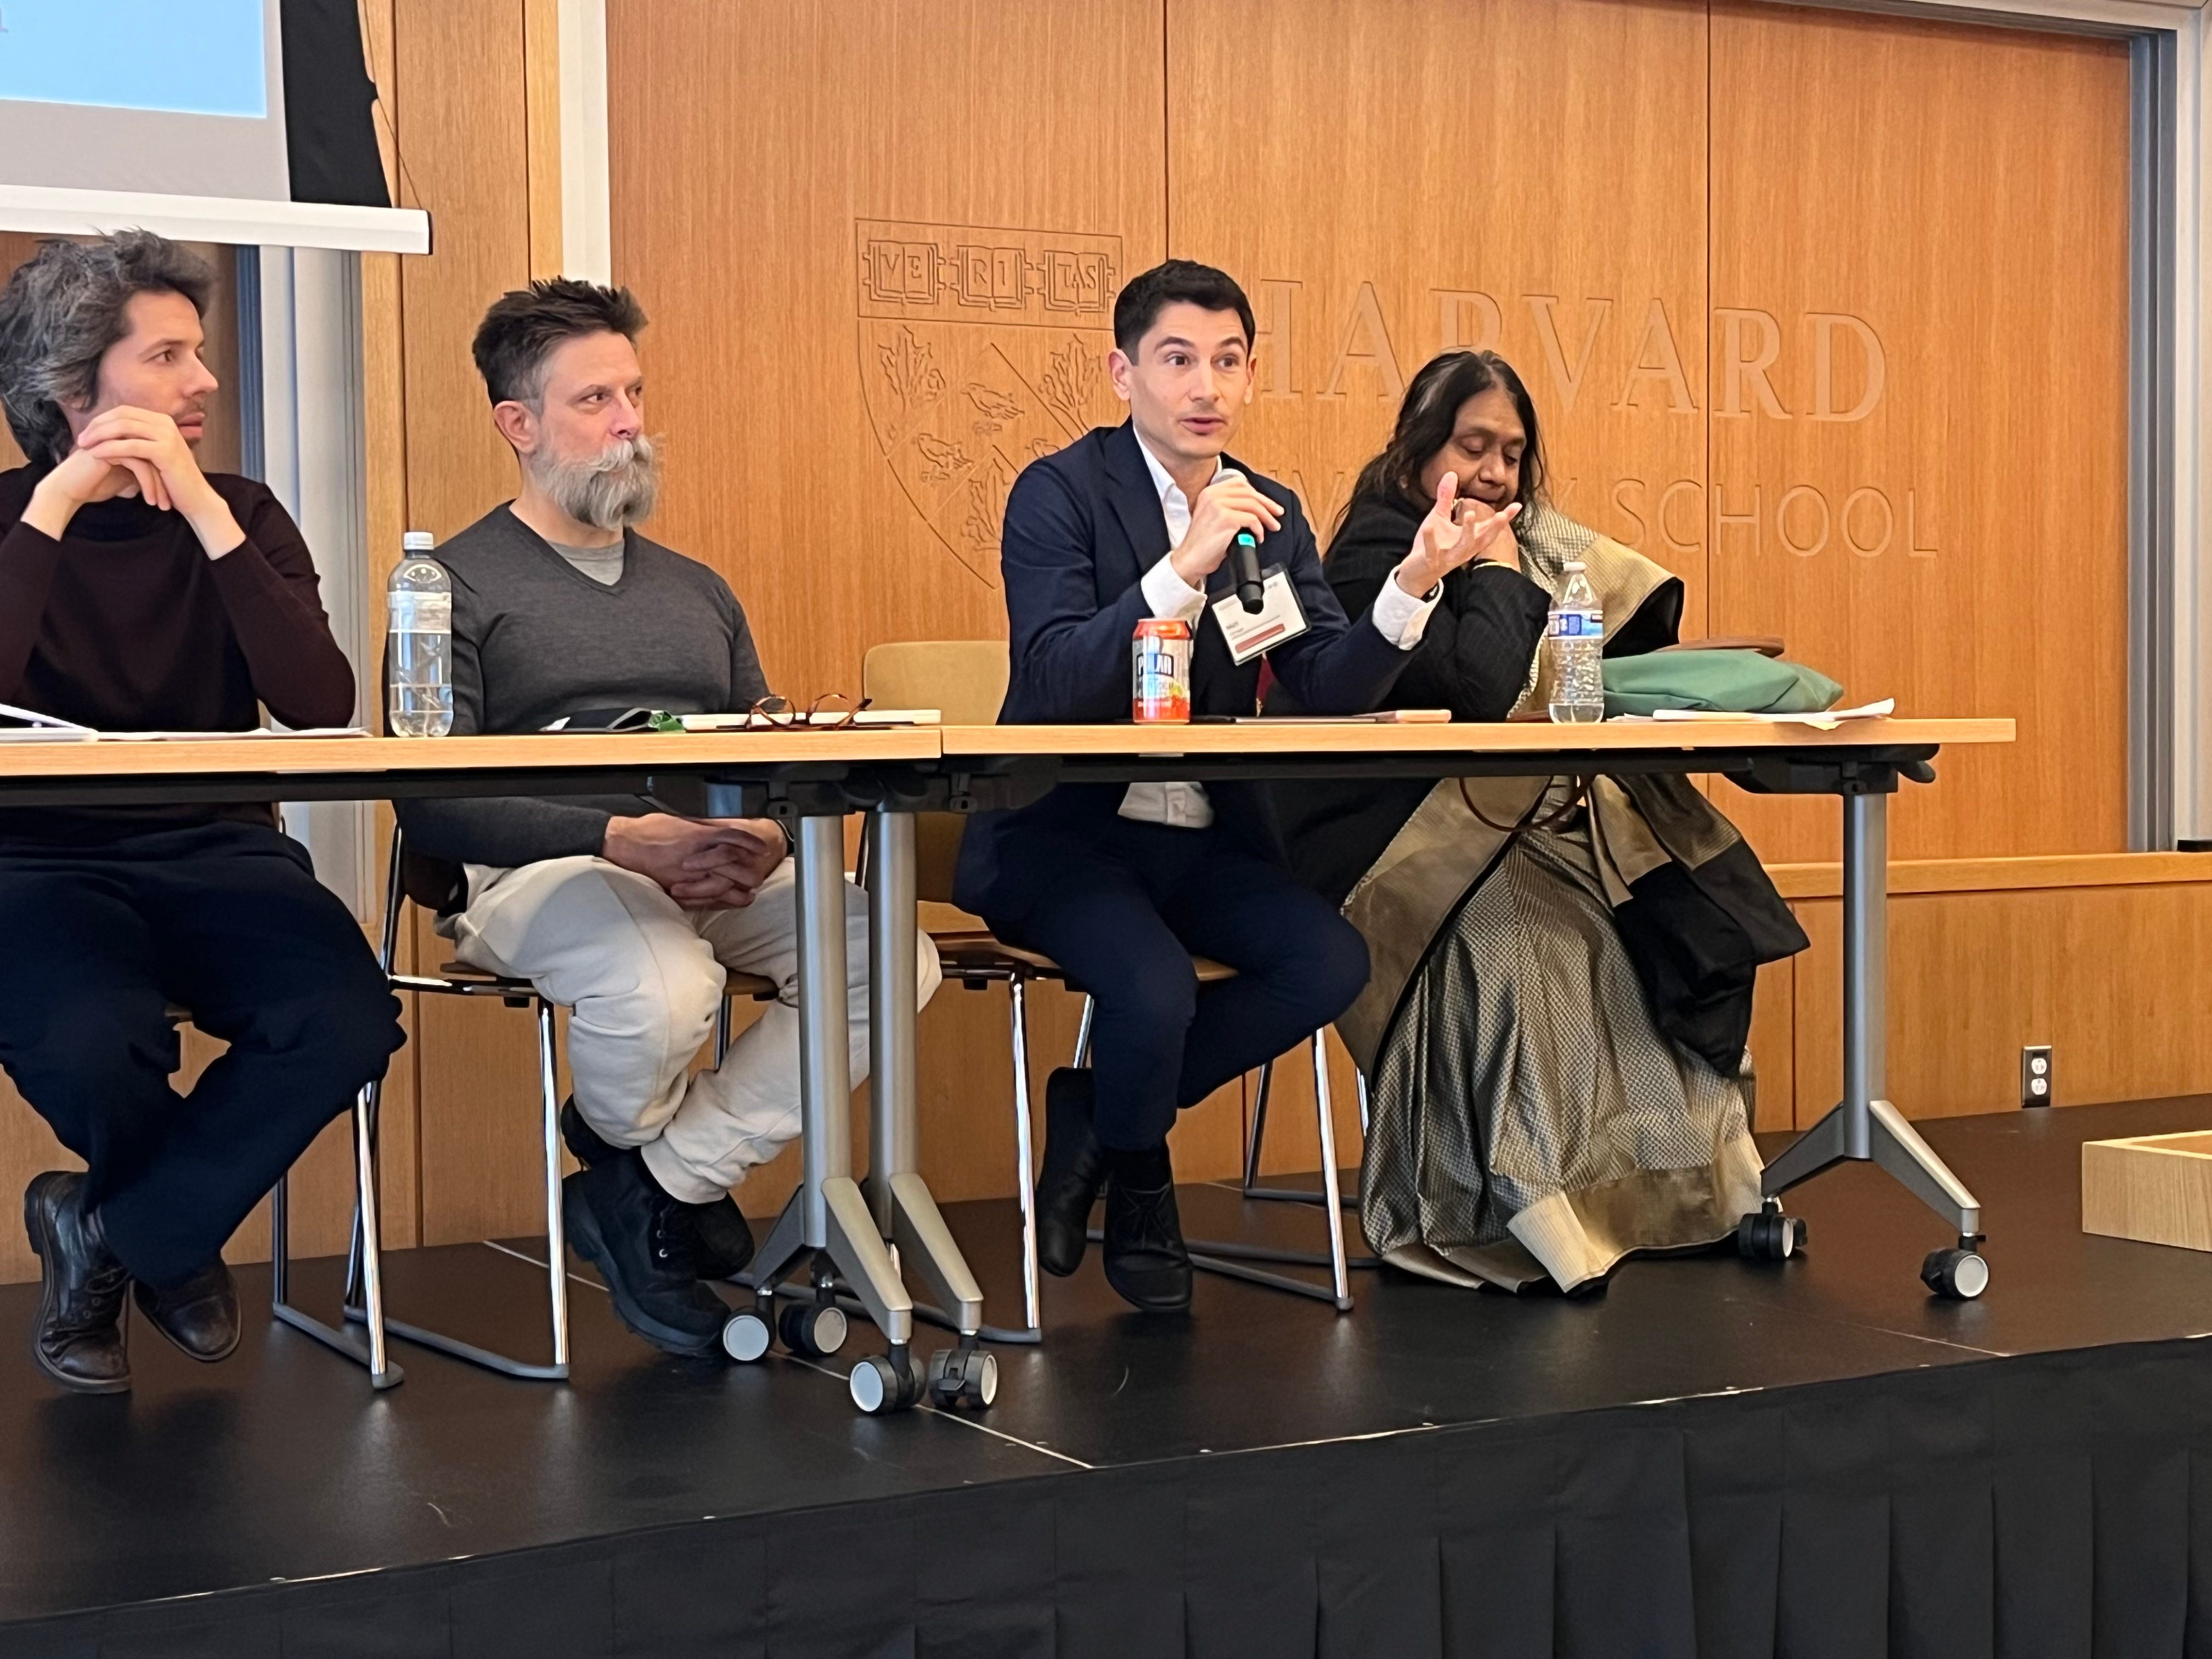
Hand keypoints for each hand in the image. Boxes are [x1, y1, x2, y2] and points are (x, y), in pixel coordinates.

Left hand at [73, 406, 241, 555]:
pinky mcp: (165, 451)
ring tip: (84, 447)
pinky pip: (130, 446)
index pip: (124, 411)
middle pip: (122, 415)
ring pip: (124, 427)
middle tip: (80, 440)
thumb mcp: (154, 454)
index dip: (102, 419)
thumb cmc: (173, 480)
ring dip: (100, 436)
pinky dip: (110, 449)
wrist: (197, 498)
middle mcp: (165, 423)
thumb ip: (138, 440)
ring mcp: (167, 436)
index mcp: (162, 421)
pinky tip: (97, 455)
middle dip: (97, 426)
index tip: (86, 433)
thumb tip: (111, 433)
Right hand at [602, 814, 772, 904]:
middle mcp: (695, 855)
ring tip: (751, 890)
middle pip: (733, 863)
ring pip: (723, 883)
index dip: (750, 843)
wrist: (623, 845)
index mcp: (696, 835)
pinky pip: (706, 897)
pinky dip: (723, 900)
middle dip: (749, 869)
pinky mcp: (678, 888)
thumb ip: (703, 826)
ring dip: (740, 888)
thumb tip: (725, 826)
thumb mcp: (679, 820)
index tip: (762, 847)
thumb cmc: (648, 831)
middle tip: (760, 871)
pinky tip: (734, 900)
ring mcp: (687, 875)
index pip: (732, 837)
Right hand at [1169, 470, 1284, 588]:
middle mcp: (1212, 495)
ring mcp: (1218, 505)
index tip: (1267, 504)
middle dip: (1268, 504)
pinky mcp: (1225, 519)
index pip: (1239, 484)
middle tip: (1278, 514)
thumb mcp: (1212, 517)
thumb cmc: (1203, 544)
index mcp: (1209, 492)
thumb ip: (1227, 507)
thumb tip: (1255, 508)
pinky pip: (1252, 520)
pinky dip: (1259, 529)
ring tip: (1273, 527)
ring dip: (1267, 517)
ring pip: (1253, 505)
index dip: (1257, 493)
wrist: (1190, 559)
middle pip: (1249, 493)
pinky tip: (1259, 538)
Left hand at [1392, 471, 1521, 597]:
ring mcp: (1449, 556)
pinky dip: (1430, 539)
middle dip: (1494, 528)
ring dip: (1468, 531)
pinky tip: (1428, 525)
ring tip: (1471, 514)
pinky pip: (1432, 551)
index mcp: (1469, 539)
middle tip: (1502, 515)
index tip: (1518, 505)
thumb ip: (1447, 497)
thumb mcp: (1440, 517)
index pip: (1490, 528)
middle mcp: (1464, 549)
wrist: (1417, 570)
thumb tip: (1451, 473)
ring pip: (1463, 546)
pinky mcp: (1432, 561)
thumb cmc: (1433, 543)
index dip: (1504, 519)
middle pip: (1483, 539)